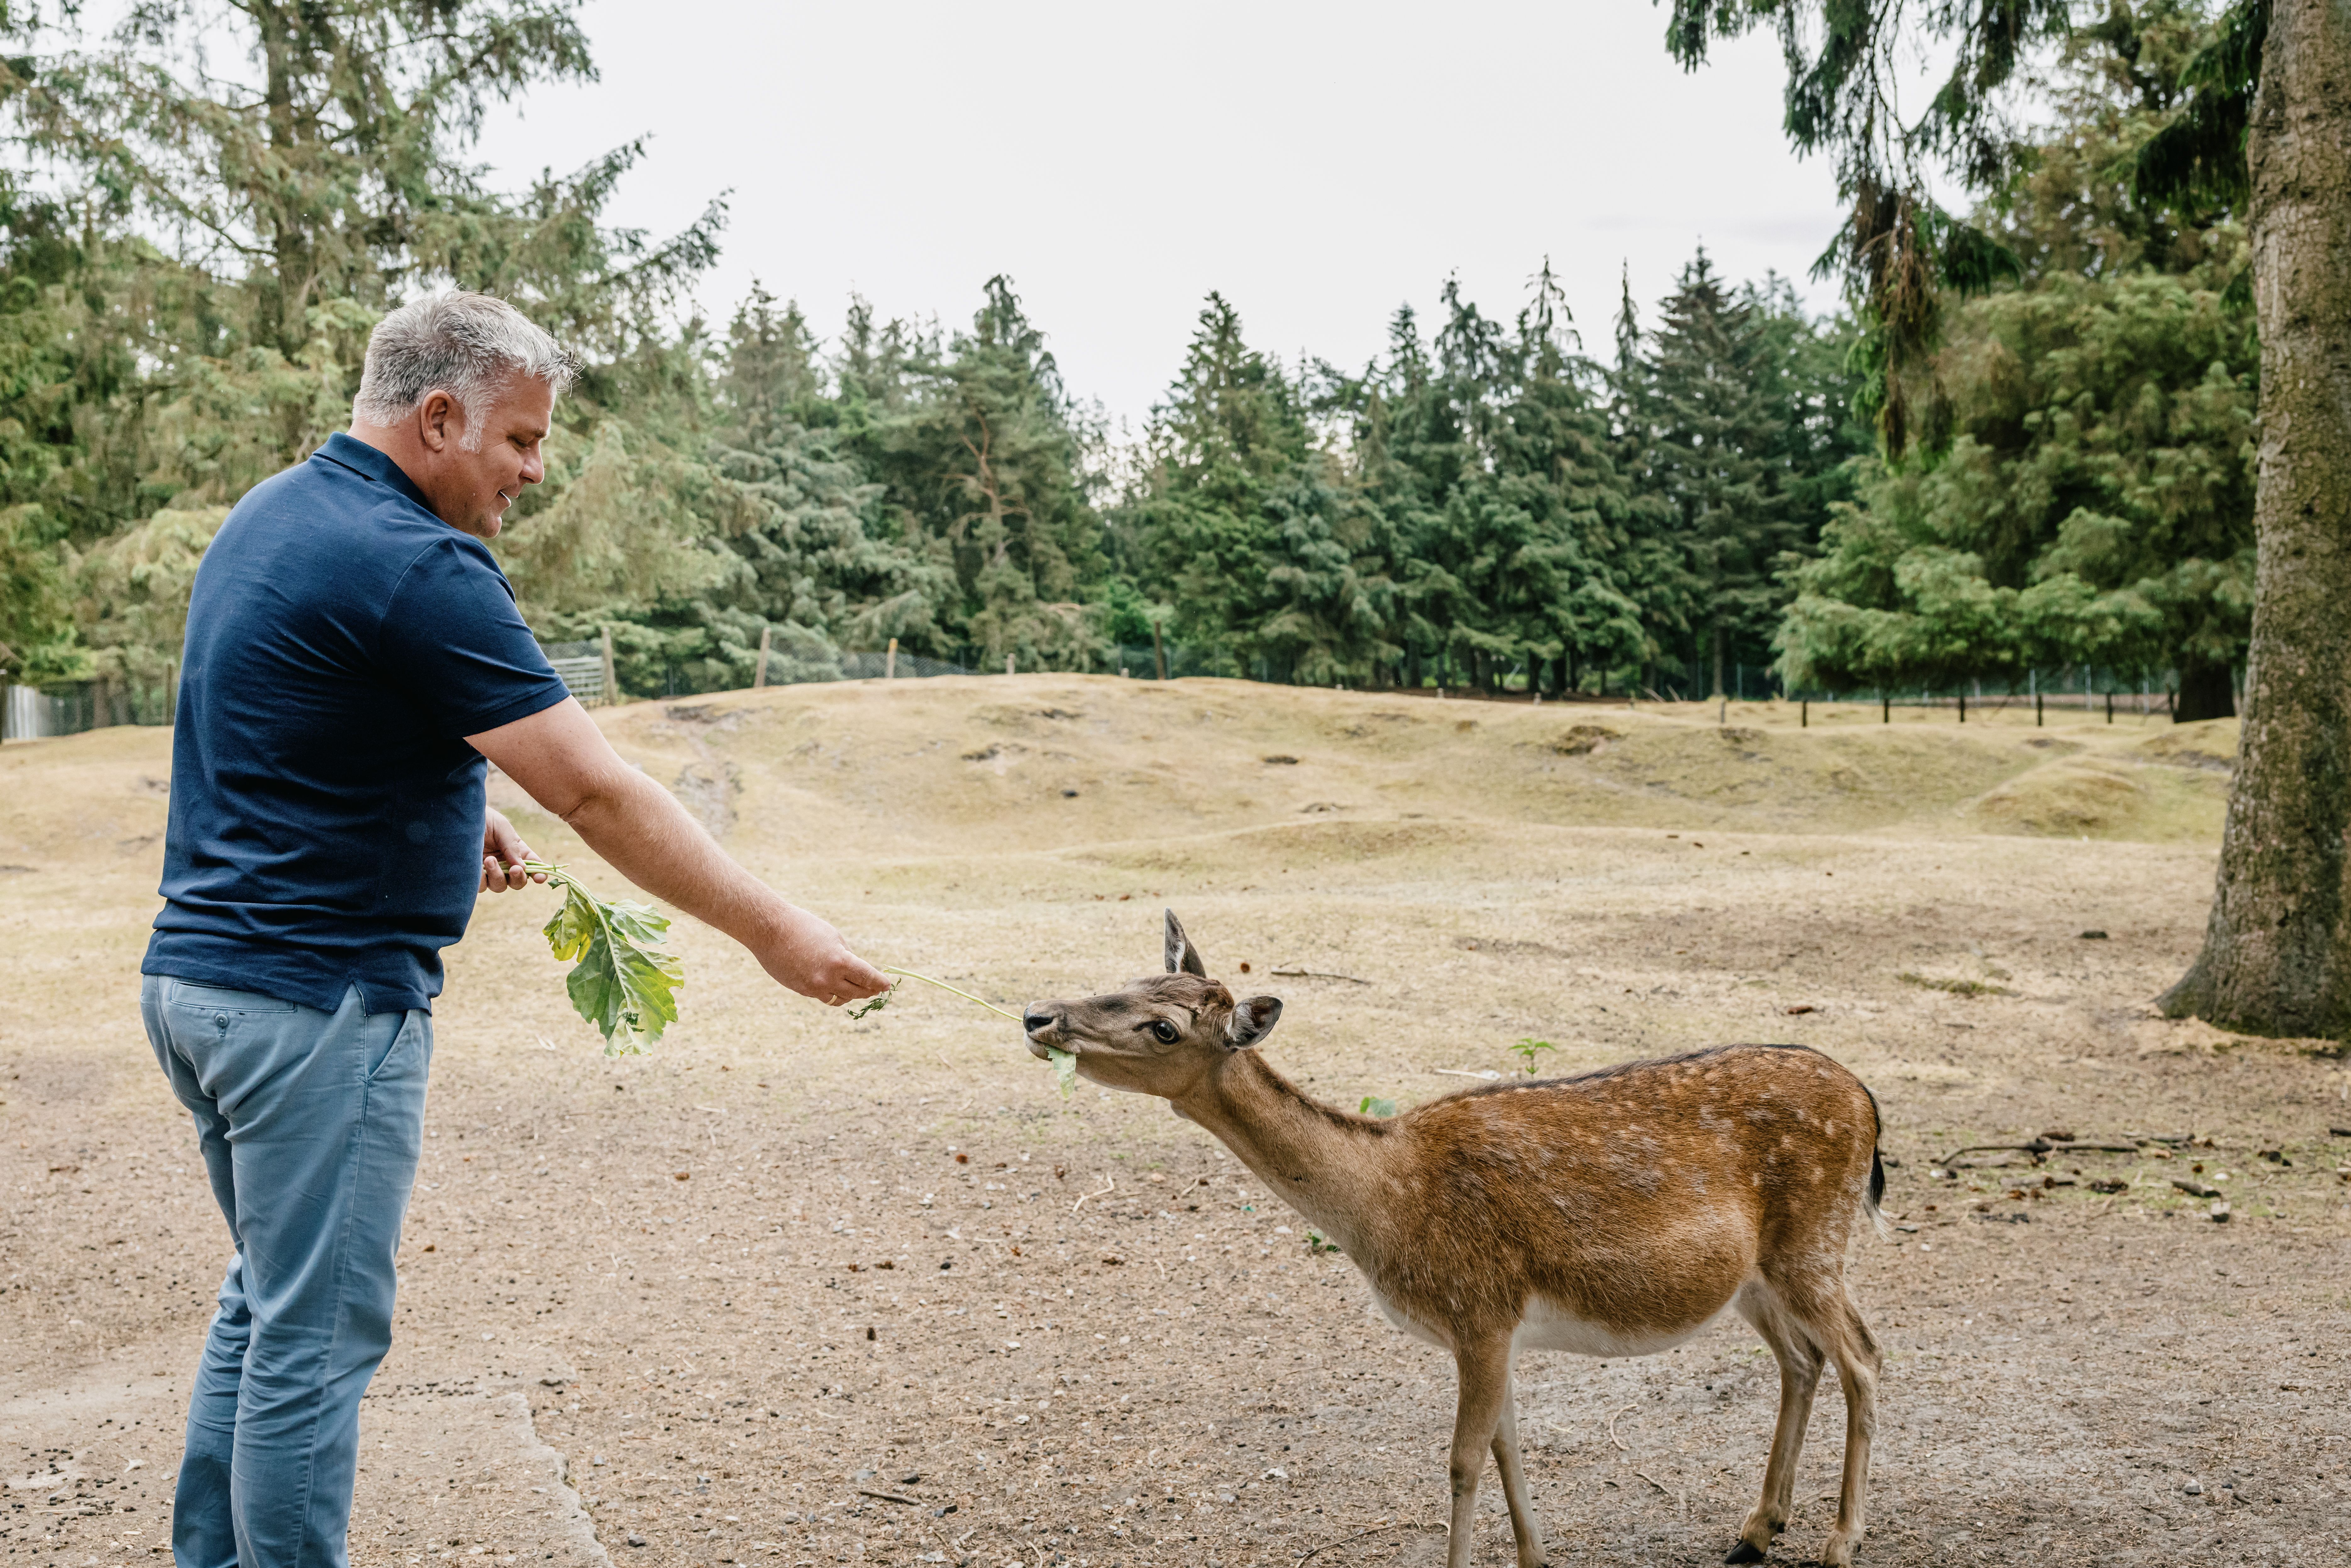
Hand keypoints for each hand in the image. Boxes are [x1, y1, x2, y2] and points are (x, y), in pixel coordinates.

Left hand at [480, 807, 544, 892]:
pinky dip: (481, 879)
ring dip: (498, 876)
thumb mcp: (502, 828)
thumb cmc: (484, 819)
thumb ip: (513, 847)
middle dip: (518, 878)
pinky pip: (481, 886)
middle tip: (514, 869)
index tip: (540, 878)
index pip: (532, 866)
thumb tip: (523, 868)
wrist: (461, 817)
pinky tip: (476, 866)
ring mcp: (489, 872)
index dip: (539, 874)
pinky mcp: (473, 876)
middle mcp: (505, 864)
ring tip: (489, 859)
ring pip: (499, 886)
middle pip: (517, 882)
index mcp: (516, 852)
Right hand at [749, 903, 889, 1006]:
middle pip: (856, 992)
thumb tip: (854, 972)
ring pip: (840, 999)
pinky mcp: (801, 990)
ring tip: (857, 991)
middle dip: (868, 991)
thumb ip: (845, 956)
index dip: (879, 983)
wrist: (770, 930)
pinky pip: (822, 996)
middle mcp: (828, 978)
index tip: (887, 986)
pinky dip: (831, 992)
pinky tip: (835, 988)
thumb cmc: (804, 927)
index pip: (867, 978)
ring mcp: (813, 987)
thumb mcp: (833, 937)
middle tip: (875, 990)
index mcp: (840, 961)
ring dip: (850, 995)